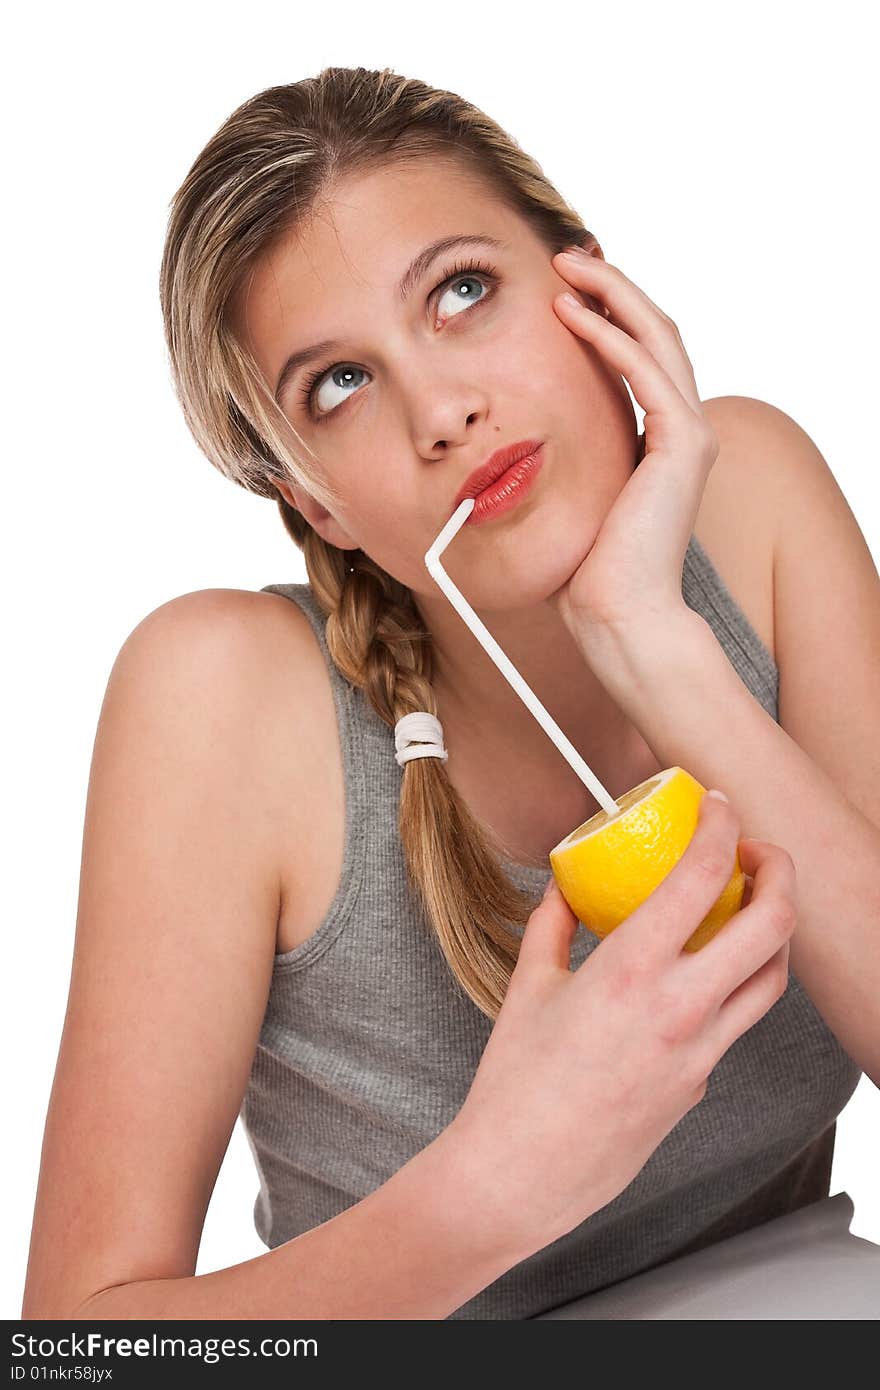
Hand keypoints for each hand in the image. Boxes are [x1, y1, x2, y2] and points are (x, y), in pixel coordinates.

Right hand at [449, 792, 795, 1256]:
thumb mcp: (529, 984)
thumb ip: (553, 922)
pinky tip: (701, 974)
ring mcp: (701, 1049)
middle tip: (758, 852)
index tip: (720, 805)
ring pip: (774, 978)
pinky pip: (736, 1021)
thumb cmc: (517, 1081)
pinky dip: (734, 984)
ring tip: (749, 907)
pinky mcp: (702, 1081)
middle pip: (774, 924)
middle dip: (780, 872)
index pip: (703, 876)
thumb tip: (567, 882)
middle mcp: (680, 1007)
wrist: (525, 1170)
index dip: (723, 827)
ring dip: (774, 931)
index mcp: (632, 969)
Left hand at [549, 248, 720, 640]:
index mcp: (660, 440)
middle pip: (655, 331)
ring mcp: (689, 435)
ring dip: (611, 294)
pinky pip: (645, 370)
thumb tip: (509, 444)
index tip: (562, 288)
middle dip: (611, 288)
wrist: (615, 614)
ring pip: (656, 335)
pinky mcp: (683, 445)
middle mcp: (683, 430)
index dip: (607, 314)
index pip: (641, 355)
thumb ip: (562, 457)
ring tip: (566, 266)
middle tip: (564, 257)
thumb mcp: (570, 495)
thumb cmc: (584, 570)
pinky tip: (569, 314)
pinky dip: (609, 336)